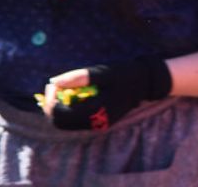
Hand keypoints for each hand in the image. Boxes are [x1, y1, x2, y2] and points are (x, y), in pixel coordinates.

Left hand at [41, 56, 171, 130]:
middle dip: (51, 105)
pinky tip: (72, 95)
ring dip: (59, 108)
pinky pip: (75, 121)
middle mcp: (95, 123)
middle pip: (59, 123)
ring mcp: (97, 125)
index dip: (51, 100)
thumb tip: (53, 82)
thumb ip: (79, 77)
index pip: (60, 114)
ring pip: (65, 124)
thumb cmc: (125, 75)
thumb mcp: (104, 72)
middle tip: (54, 87)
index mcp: (96, 112)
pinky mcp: (98, 123)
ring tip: (63, 90)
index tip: (53, 84)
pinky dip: (68, 109)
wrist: (146, 83)